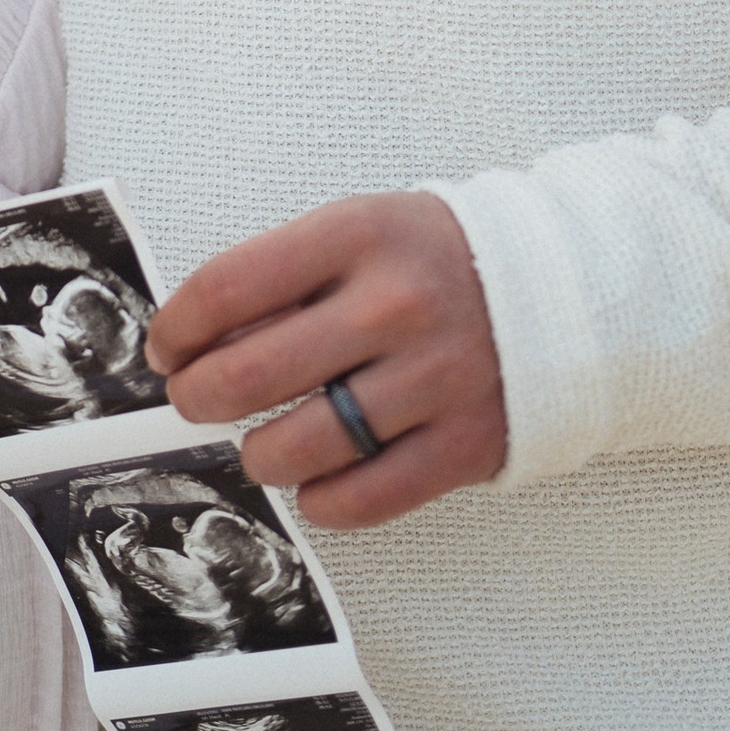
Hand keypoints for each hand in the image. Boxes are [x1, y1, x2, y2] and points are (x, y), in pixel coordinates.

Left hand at [145, 191, 507, 530]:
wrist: (563, 288)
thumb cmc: (433, 261)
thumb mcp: (360, 230)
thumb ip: (284, 277)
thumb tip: (194, 342)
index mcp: (357, 235)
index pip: (226, 288)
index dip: (176, 328)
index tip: (167, 348)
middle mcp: (394, 306)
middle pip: (246, 375)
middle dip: (197, 397)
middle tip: (195, 399)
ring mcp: (432, 379)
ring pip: (297, 448)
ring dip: (258, 454)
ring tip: (262, 444)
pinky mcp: (463, 445)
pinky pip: (360, 499)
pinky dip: (320, 500)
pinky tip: (315, 479)